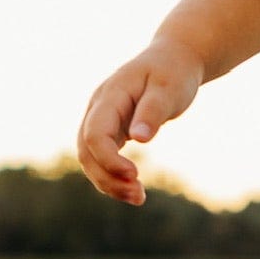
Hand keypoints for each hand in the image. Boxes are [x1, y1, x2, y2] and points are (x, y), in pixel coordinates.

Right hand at [76, 38, 203, 205]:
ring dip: (109, 182)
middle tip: (138, 197)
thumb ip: (153, 111)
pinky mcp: (111, 130)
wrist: (173, 59)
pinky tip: (134, 190)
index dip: (109, 159)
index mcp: (109, 96)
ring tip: (139, 198)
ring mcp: (101, 120)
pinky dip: (114, 177)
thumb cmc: (173, 72)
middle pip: (86, 151)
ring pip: (90, 159)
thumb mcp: (168, 88)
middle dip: (107, 178)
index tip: (134, 176)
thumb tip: (139, 139)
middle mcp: (98, 109)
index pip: (95, 134)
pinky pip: (102, 158)